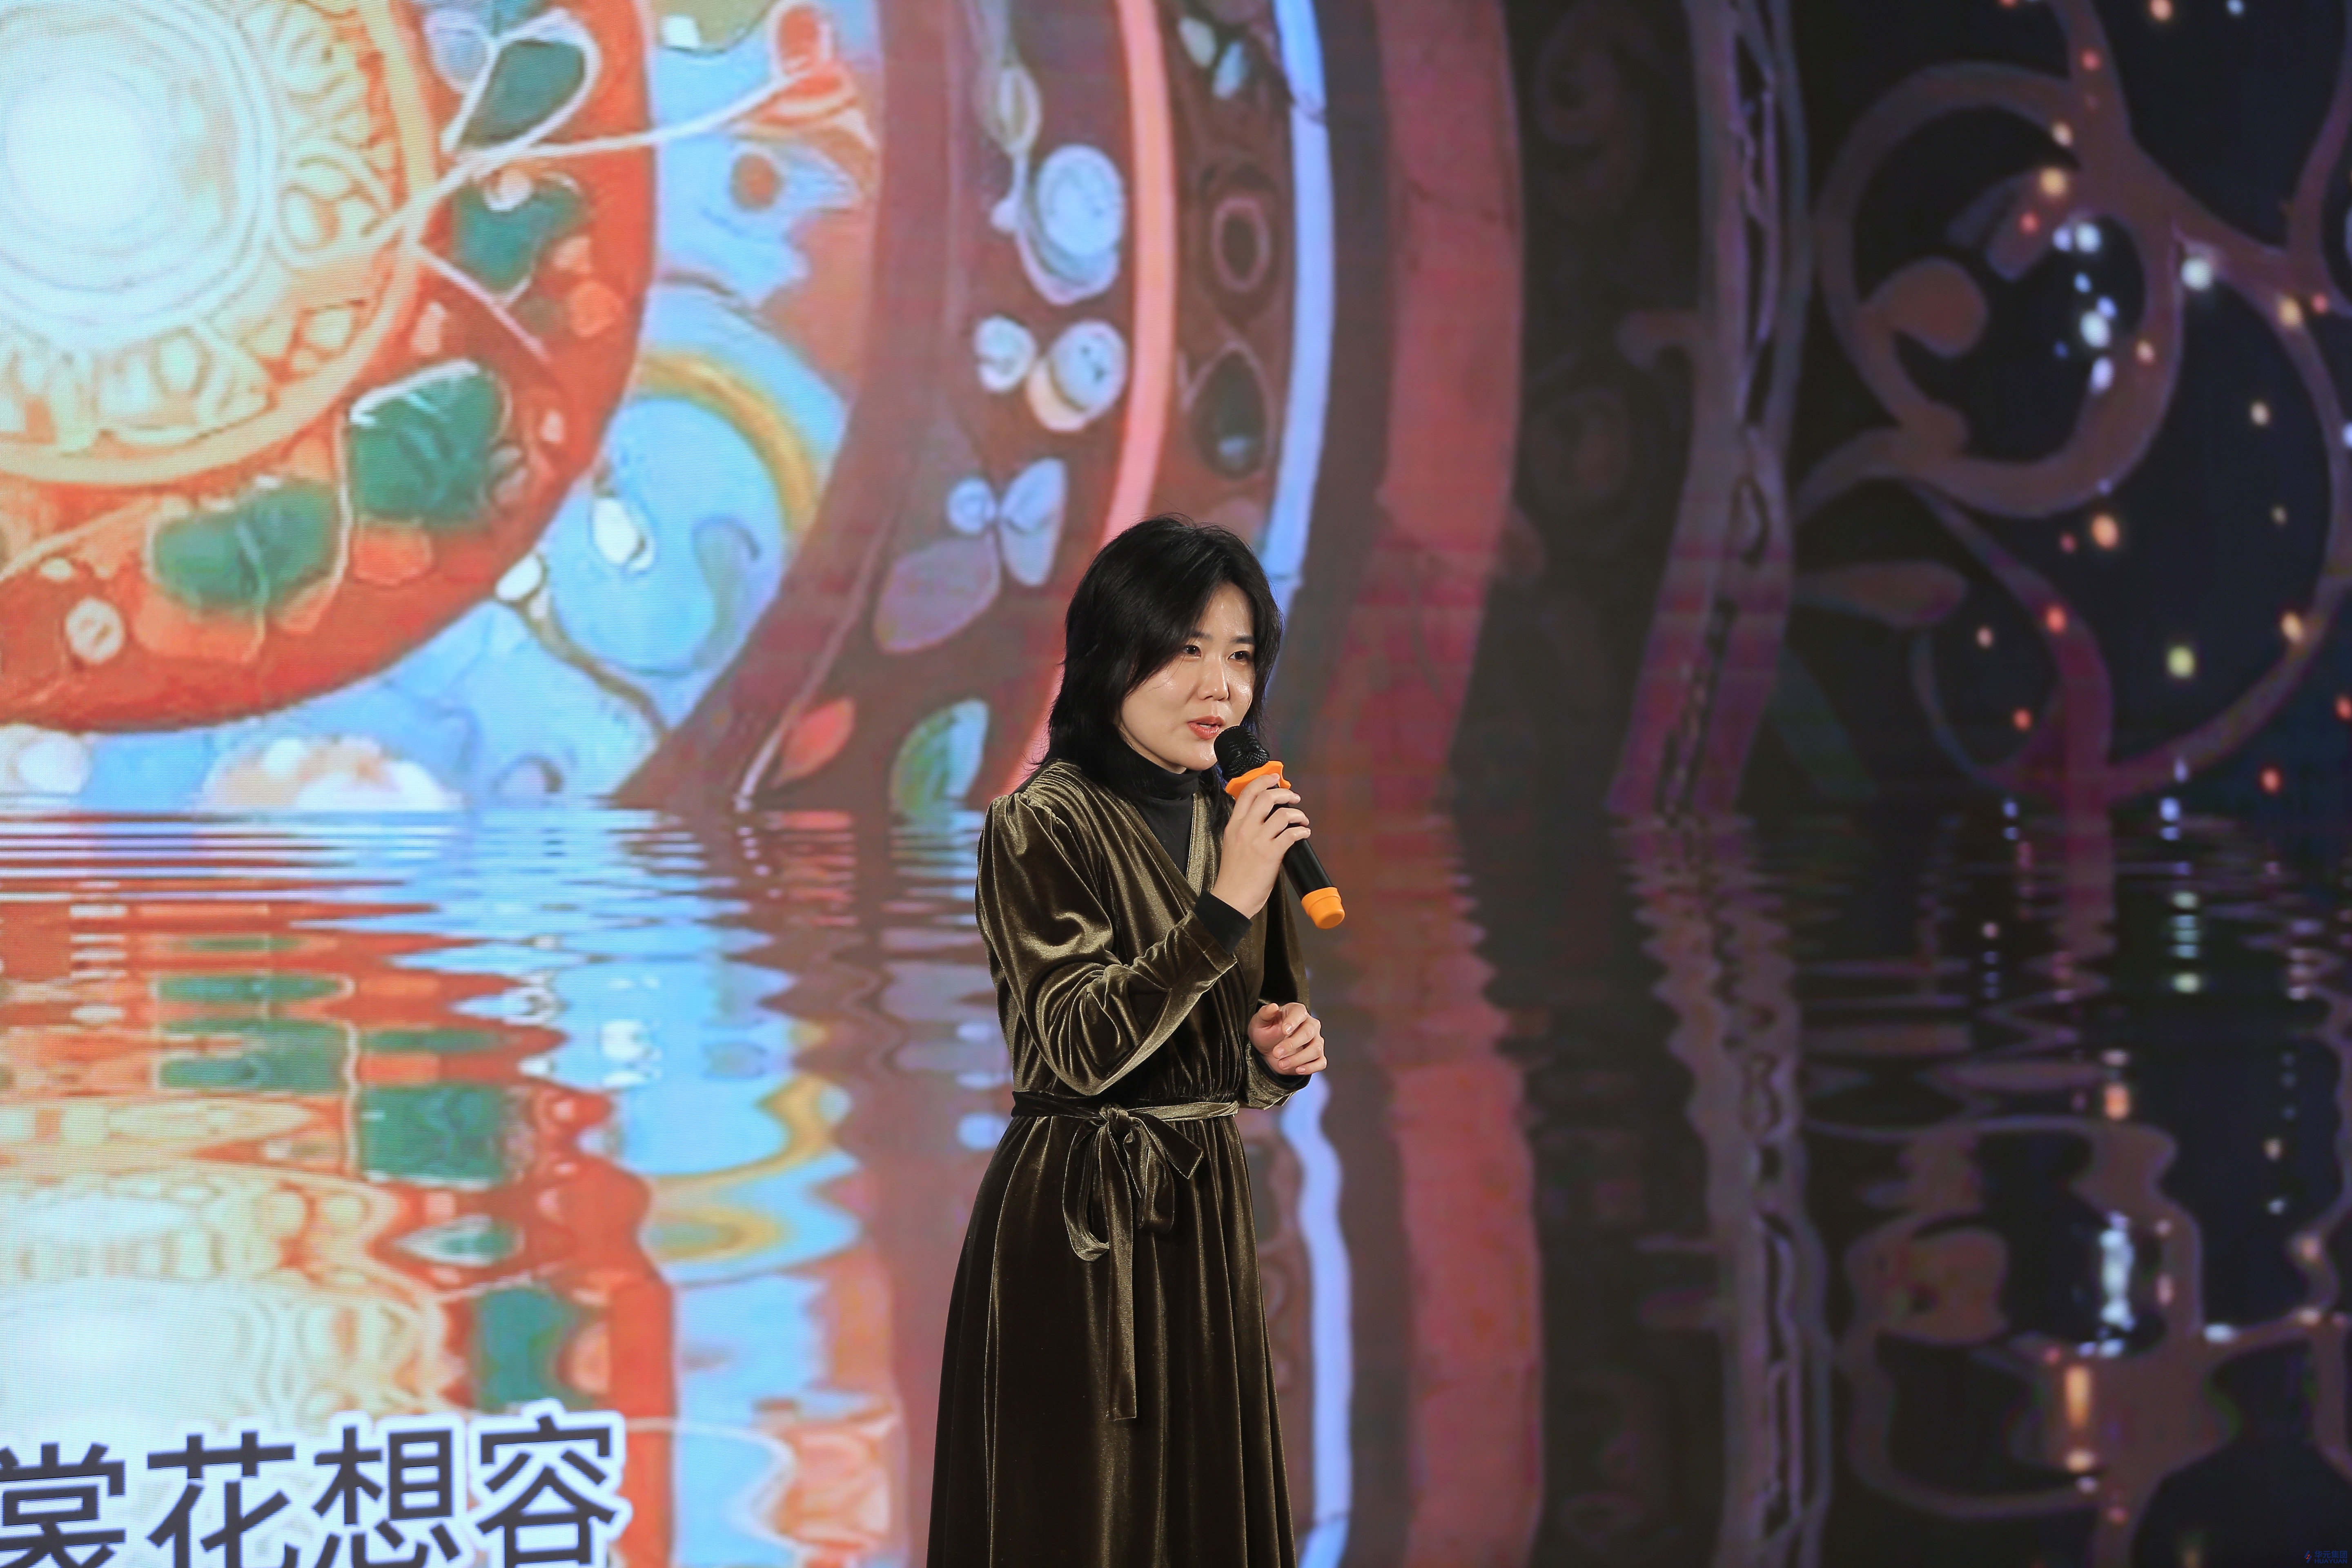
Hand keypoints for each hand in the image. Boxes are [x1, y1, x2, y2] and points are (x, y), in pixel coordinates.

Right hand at [1210, 770, 1308, 918]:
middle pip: (1266, 797)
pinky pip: (1291, 834)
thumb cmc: (1233, 876)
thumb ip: (1245, 830)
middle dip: (1285, 793)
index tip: (1274, 778)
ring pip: (1282, 814)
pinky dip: (1301, 831)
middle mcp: (1244, 829)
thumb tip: (1266, 820)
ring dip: (1298, 814)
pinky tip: (1304, 834)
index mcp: (1234, 825)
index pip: (1247, 793)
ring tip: (1302, 820)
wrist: (1231, 898)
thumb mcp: (1232, 845)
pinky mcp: (1270, 854)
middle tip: (1294, 798)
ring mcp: (1257, 841)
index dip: (1263, 781)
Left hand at [1249, 1002, 1326, 1077]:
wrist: (1268, 1048)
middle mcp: (1310, 1024)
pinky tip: (1298, 1069)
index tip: (1284, 1030)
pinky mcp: (1317, 1056)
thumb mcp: (1260, 1022)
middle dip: (1292, 1044)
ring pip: (1315, 1049)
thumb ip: (1265, 1014)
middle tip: (1276, 1052)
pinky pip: (1321, 1062)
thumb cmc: (1266, 1031)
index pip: (1299, 1013)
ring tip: (1281, 1064)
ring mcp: (1316, 1041)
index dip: (1293, 1021)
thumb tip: (1273, 1006)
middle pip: (1308, 1033)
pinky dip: (1311, 1067)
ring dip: (1298, 1058)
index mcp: (1297, 1012)